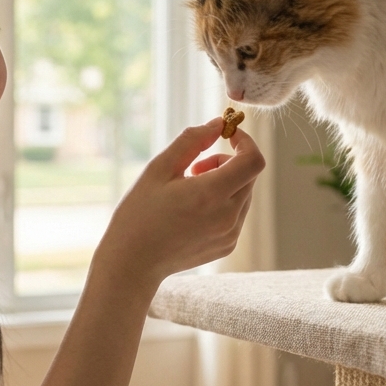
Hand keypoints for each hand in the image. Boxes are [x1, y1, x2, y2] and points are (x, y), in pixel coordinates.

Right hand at [94, 117, 264, 293]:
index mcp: (211, 194)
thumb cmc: (139, 213)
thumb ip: (192, 141)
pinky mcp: (228, 245)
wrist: (132, 262)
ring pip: (245, 193)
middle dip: (228, 161)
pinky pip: (238, 213)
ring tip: (190, 190)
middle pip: (249, 175)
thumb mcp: (159, 169)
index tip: (227, 135)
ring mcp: (230, 234)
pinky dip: (223, 202)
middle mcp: (228, 216)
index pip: (253, 160)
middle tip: (195, 168)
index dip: (245, 141)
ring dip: (226, 182)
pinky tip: (193, 210)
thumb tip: (217, 123)